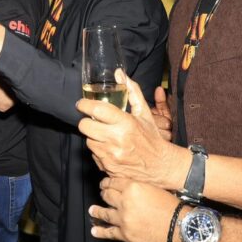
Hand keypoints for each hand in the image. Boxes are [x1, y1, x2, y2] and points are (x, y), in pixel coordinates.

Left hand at [77, 72, 187, 188]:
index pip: (96, 109)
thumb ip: (132, 91)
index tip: (81, 104)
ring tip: (106, 135)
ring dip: (94, 137)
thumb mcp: (144, 112)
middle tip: (93, 120)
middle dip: (87, 121)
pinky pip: (94, 155)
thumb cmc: (151, 137)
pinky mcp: (108, 167)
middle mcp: (116, 139)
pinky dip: (99, 150)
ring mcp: (111, 155)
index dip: (84, 104)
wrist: (159, 165)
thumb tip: (119, 74)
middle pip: (85, 126)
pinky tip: (110, 148)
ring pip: (88, 141)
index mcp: (125, 123)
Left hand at [90, 177, 183, 241]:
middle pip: (107, 196)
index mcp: (133, 187)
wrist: (181, 227)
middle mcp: (125, 202)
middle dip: (104, 194)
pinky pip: (109, 233)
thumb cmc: (172, 207)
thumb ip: (138, 187)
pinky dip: (100, 232)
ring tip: (93, 210)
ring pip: (104, 213)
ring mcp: (123, 219)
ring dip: (97, 211)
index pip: (113, 182)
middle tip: (102, 194)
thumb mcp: (154, 188)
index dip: (107, 182)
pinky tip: (95, 230)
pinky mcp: (125, 235)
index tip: (105, 184)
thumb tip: (128, 189)